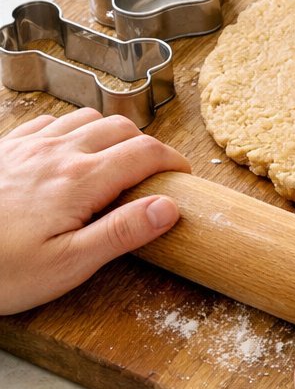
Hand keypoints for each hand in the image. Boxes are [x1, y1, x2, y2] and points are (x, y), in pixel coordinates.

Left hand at [0, 110, 189, 313]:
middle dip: (146, 146)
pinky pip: (48, 122)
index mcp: (79, 180)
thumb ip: (121, 232)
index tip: (182, 177)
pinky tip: (67, 155)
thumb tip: (168, 207)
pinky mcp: (5, 149)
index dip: (173, 161)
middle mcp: (56, 152)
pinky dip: (71, 131)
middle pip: (120, 128)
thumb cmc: (0, 271)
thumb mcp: (69, 265)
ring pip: (85, 118)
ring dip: (110, 134)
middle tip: (153, 175)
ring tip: (116, 162)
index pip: (144, 153)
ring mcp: (27, 146)